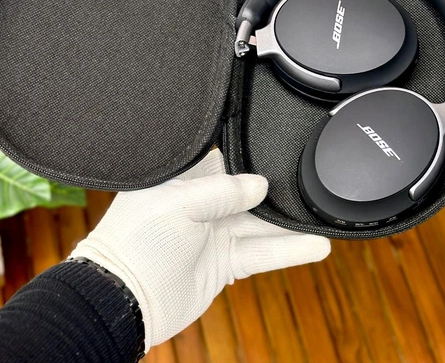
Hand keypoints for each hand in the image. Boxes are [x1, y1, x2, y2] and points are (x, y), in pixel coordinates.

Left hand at [71, 150, 330, 349]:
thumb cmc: (136, 241)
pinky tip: (315, 245)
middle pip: (248, 192)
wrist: (121, 299)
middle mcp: (201, 204)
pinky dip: (287, 250)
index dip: (250, 154)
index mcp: (184, 180)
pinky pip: (260, 252)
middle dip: (276, 190)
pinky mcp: (223, 262)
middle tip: (309, 180)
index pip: (224, 159)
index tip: (279, 145)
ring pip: (260, 224)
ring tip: (322, 216)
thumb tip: (260, 184)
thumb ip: (222, 191)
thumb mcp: (178, 203)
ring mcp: (213, 234)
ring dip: (290, 224)